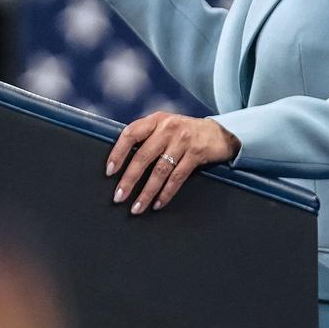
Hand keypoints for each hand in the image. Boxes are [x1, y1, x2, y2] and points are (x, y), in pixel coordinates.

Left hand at [106, 112, 240, 214]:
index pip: (131, 134)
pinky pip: (177, 177)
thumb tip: (122, 160)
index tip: (109, 171)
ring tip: (136, 207)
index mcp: (156, 120)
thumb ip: (148, 136)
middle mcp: (168, 128)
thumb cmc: (186, 132)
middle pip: (143, 156)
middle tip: (118, 197)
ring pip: (160, 170)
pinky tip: (157, 203)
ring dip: (146, 192)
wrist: (219, 133)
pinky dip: (166, 193)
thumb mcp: (165, 127)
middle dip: (129, 179)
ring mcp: (183, 140)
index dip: (118, 153)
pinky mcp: (196, 153)